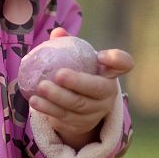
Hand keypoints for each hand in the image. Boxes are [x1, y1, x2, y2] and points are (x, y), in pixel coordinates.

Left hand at [28, 27, 133, 149]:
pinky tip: (36, 101)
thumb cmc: (77, 74)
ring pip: (78, 105)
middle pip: (97, 89)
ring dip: (57, 97)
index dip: (116, 59)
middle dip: (78, 82)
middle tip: (58, 75)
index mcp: (109, 73)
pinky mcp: (81, 124)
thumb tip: (57, 32)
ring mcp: (96, 111)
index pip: (123, 63)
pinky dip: (48, 109)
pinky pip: (64, 117)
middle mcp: (107, 93)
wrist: (76, 109)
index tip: (101, 56)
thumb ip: (67, 45)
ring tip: (40, 87)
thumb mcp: (75, 60)